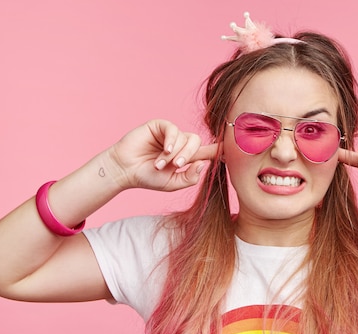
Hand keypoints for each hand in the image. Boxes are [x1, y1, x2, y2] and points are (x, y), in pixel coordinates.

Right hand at [105, 119, 220, 191]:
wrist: (126, 171)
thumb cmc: (148, 178)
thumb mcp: (173, 183)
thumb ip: (190, 177)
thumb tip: (204, 164)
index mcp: (187, 158)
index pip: (207, 152)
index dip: (219, 150)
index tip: (231, 149)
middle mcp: (181, 144)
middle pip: (197, 143)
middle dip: (189, 155)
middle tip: (177, 165)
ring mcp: (170, 134)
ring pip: (185, 138)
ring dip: (175, 153)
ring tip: (160, 164)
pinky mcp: (159, 126)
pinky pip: (173, 129)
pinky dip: (171, 141)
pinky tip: (165, 150)